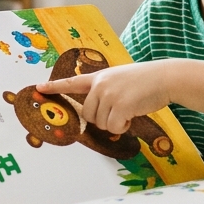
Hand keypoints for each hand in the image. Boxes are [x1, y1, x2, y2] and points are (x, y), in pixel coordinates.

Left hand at [37, 63, 172, 134]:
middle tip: (120, 111)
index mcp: (100, 76)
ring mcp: (109, 94)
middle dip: (102, 118)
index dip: (55, 86)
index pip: (72, 82)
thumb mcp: (121, 79)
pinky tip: (134, 114)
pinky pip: (113, 126)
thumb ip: (106, 90)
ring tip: (130, 109)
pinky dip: (123, 126)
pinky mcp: (119, 106)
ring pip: (100, 122)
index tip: (38, 87)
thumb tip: (98, 113)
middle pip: (88, 114)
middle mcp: (101, 84)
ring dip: (115, 122)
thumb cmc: (147, 81)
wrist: (165, 77)